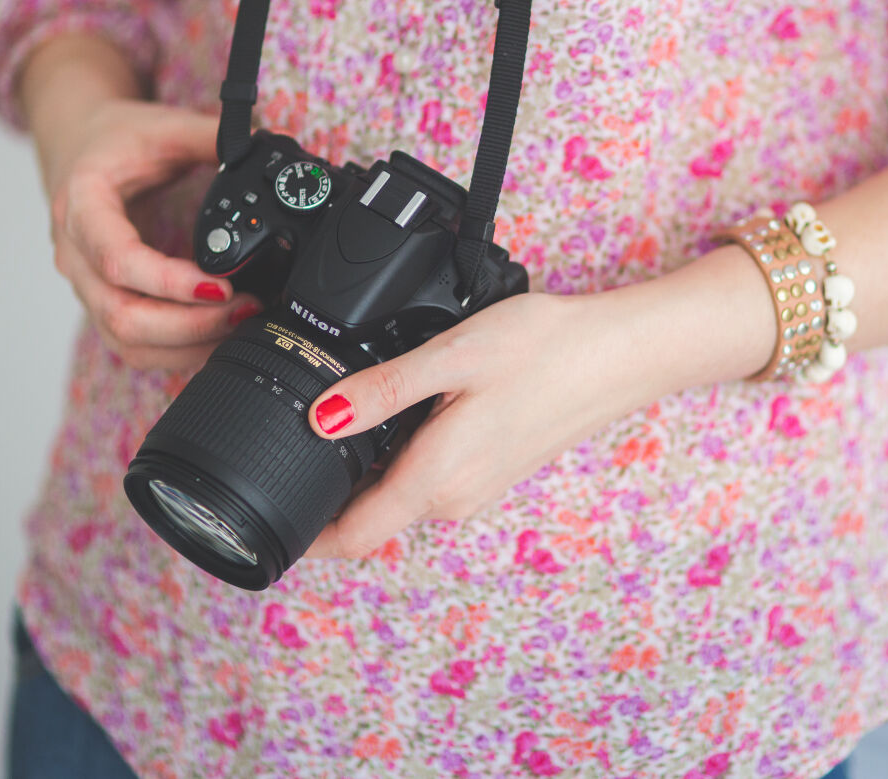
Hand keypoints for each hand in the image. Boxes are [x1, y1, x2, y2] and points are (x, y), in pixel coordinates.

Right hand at [38, 97, 260, 370]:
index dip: (169, 282)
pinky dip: (177, 349)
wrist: (76, 148)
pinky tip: (217, 336)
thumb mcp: (163, 126)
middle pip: (122, 315)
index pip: (116, 260)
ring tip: (241, 323)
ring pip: (127, 339)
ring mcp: (85, 285)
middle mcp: (75, 255)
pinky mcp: (101, 302)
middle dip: (190, 324)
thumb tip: (265, 144)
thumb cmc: (115, 140)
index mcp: (81, 205)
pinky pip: (133, 344)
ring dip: (187, 343)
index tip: (221, 286)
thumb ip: (211, 136)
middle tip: (246, 309)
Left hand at [299, 290, 664, 559]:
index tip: (266, 516)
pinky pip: (429, 476)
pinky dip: (400, 452)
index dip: (305, 539)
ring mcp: (477, 487)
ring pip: (399, 492)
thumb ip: (383, 391)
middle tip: (289, 437)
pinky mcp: (492, 468)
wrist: (621, 352)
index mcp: (437, 479)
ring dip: (365, 467)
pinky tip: (400, 405)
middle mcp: (455, 497)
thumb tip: (319, 419)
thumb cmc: (545, 349)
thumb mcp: (452, 356)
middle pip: (370, 515)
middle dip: (328, 489)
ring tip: (340, 412)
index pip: (354, 539)